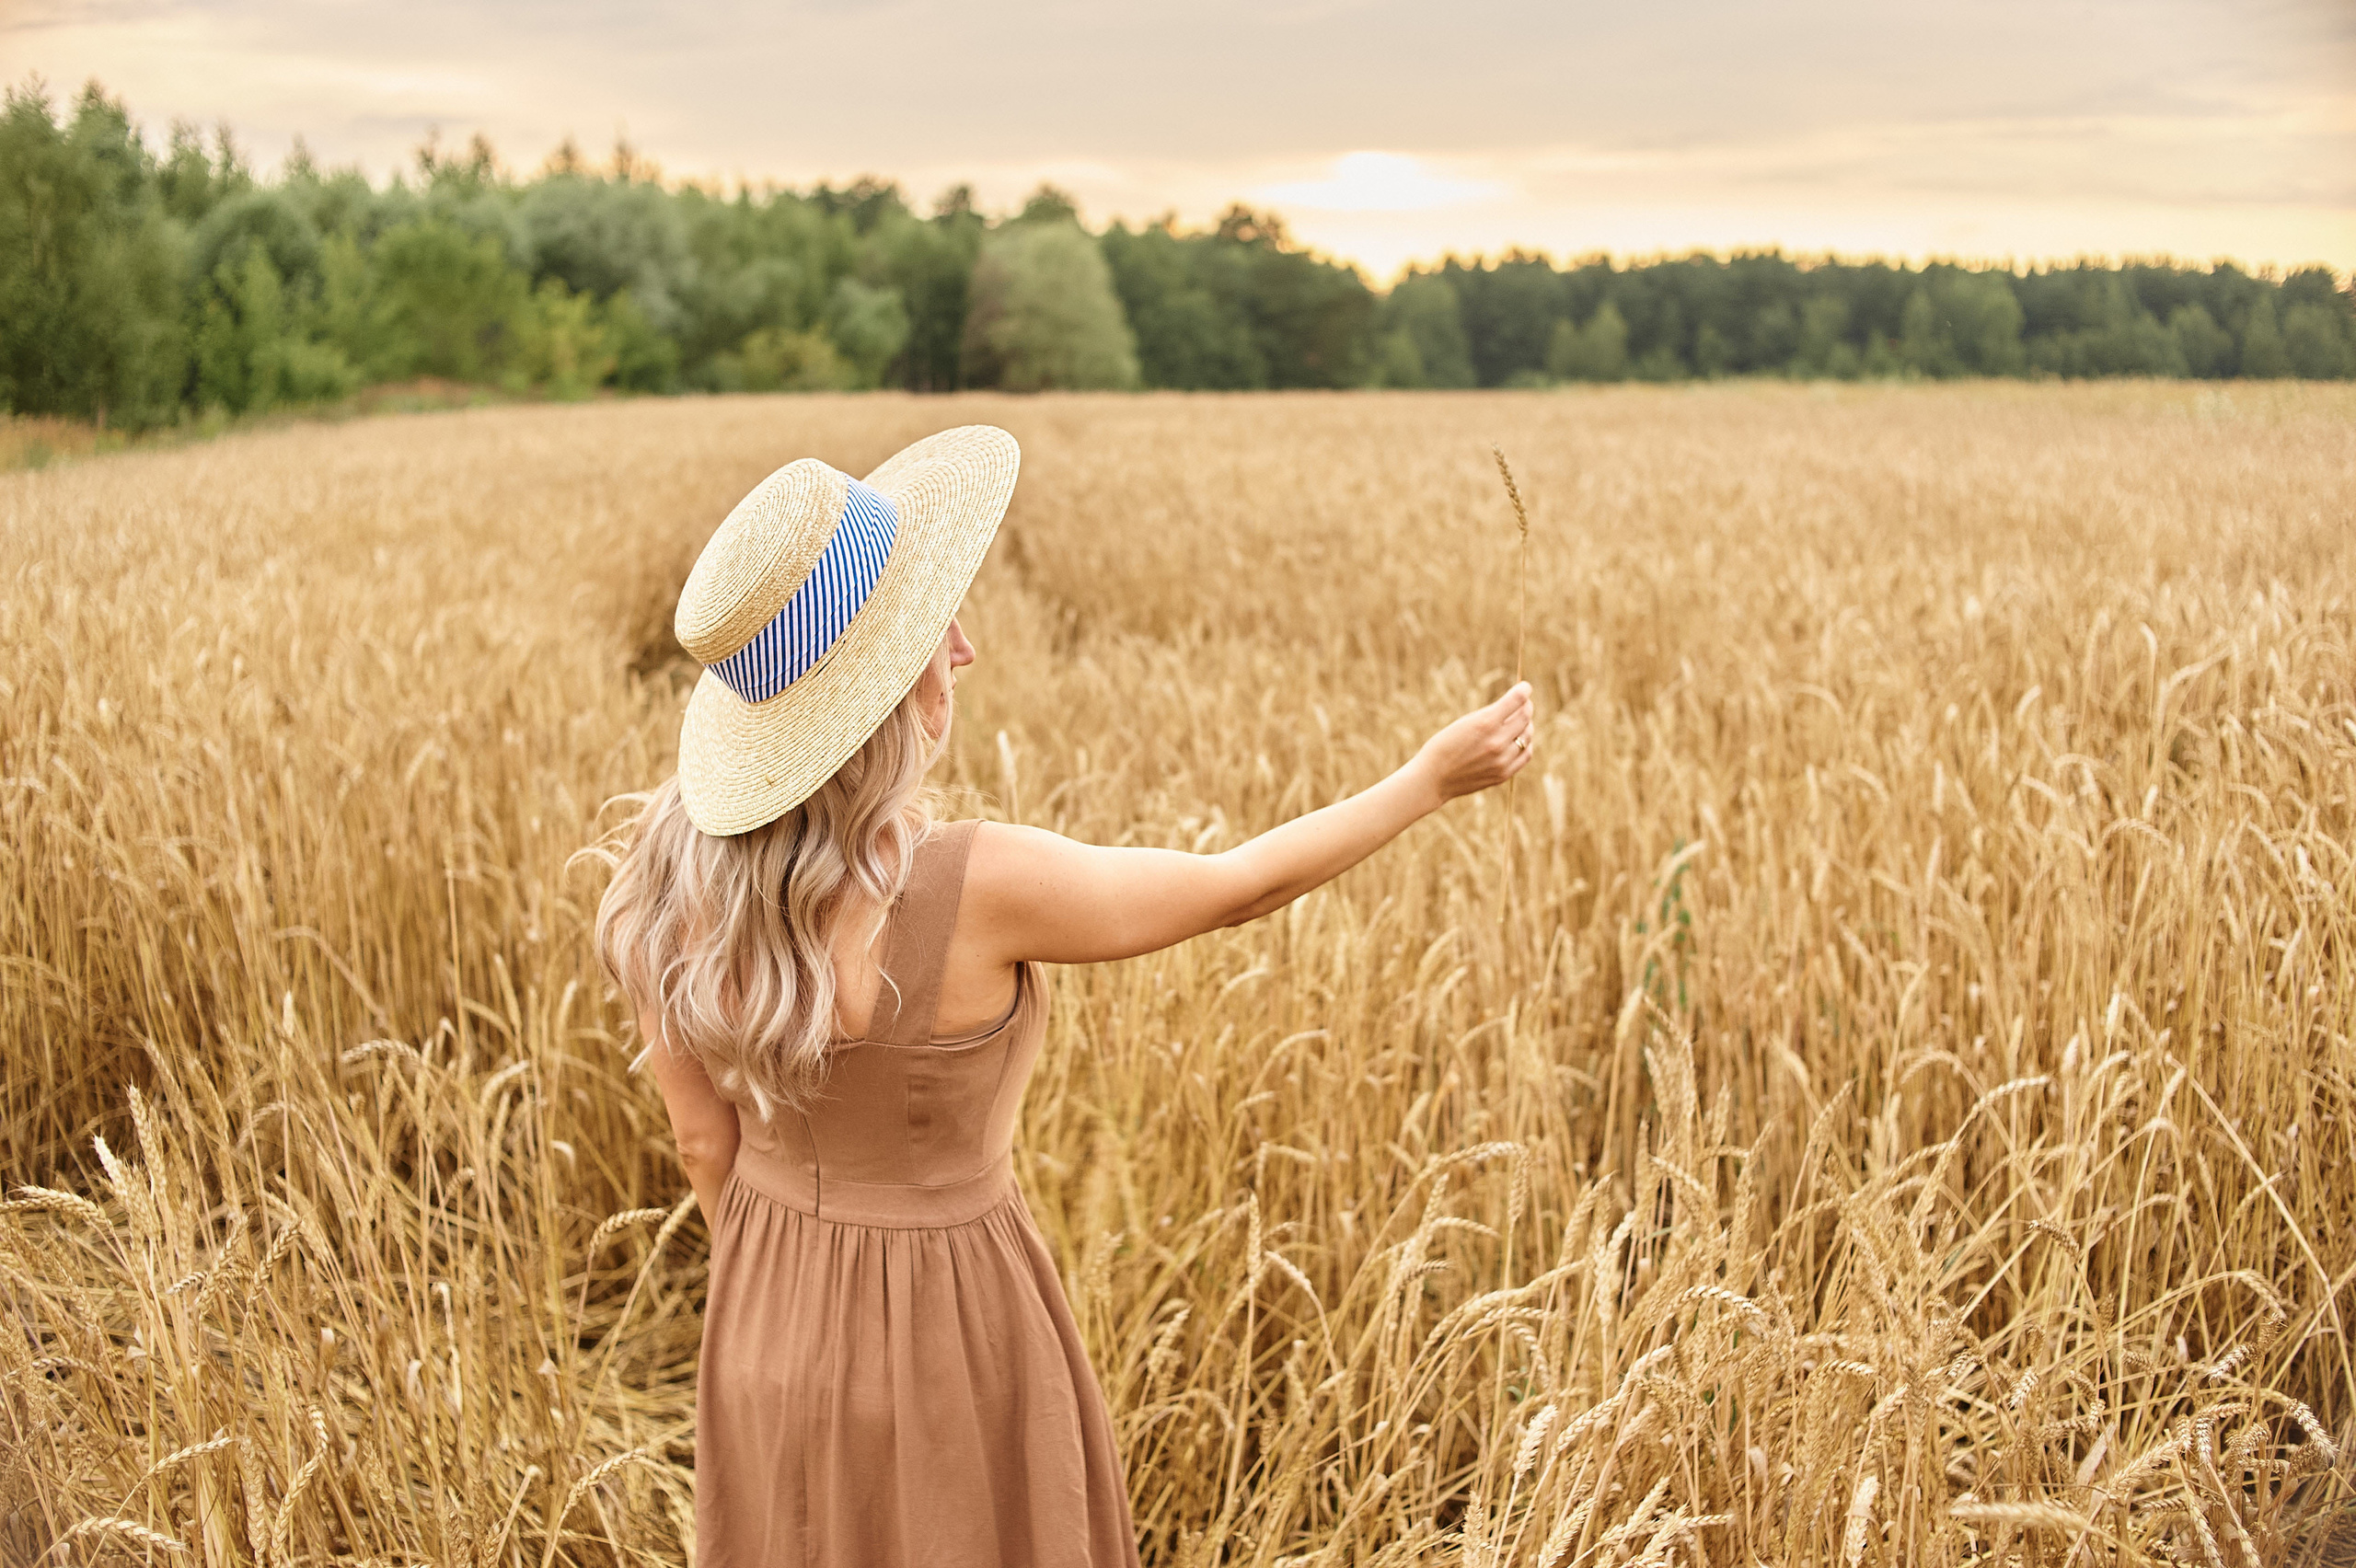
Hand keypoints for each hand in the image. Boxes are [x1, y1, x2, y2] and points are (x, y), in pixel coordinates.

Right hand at [1413, 682, 1535, 802]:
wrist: (1433, 778)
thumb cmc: (1445, 745)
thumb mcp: (1465, 722)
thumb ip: (1491, 714)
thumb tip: (1515, 705)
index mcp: (1485, 723)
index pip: (1517, 700)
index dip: (1524, 690)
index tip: (1525, 687)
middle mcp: (1497, 741)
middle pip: (1525, 717)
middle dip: (1526, 706)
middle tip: (1524, 703)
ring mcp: (1502, 760)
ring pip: (1527, 735)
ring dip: (1527, 725)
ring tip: (1521, 721)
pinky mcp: (1503, 774)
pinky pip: (1525, 754)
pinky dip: (1526, 743)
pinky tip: (1520, 739)